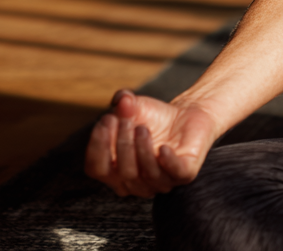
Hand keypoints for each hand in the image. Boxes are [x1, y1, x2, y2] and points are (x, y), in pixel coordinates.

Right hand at [84, 90, 218, 196]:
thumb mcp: (134, 106)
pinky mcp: (185, 173)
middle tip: (126, 120)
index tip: (106, 120)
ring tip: (143, 128)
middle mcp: (136, 182)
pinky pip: (176, 173)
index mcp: (115, 171)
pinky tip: (164, 148)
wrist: (186, 114)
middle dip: (122, 144)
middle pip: (122, 172)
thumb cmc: (153, 117)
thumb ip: (123, 102)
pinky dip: (168, 162)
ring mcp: (161, 180)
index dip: (98, 147)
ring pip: (147, 175)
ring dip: (142, 150)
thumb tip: (121, 99)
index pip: (97, 169)